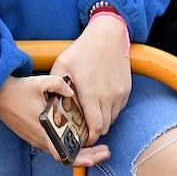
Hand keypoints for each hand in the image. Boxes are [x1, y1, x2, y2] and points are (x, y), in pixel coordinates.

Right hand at [0, 74, 109, 166]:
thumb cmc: (19, 89)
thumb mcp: (40, 82)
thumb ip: (58, 85)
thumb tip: (72, 91)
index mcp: (42, 130)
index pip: (61, 153)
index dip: (78, 159)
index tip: (94, 159)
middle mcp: (40, 139)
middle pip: (66, 157)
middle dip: (88, 157)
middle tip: (106, 152)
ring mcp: (37, 139)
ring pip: (61, 152)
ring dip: (80, 152)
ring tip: (99, 147)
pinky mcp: (35, 136)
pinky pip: (55, 145)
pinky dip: (70, 146)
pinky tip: (81, 139)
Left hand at [49, 14, 130, 144]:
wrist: (109, 36)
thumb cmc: (83, 50)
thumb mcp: (62, 65)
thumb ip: (55, 86)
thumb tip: (50, 105)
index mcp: (90, 94)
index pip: (94, 128)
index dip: (89, 139)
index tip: (81, 140)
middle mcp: (107, 96)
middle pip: (105, 127)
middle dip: (94, 133)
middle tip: (84, 132)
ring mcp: (119, 93)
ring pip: (113, 119)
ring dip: (103, 122)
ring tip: (91, 118)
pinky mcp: (126, 89)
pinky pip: (119, 108)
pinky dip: (110, 112)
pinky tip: (100, 104)